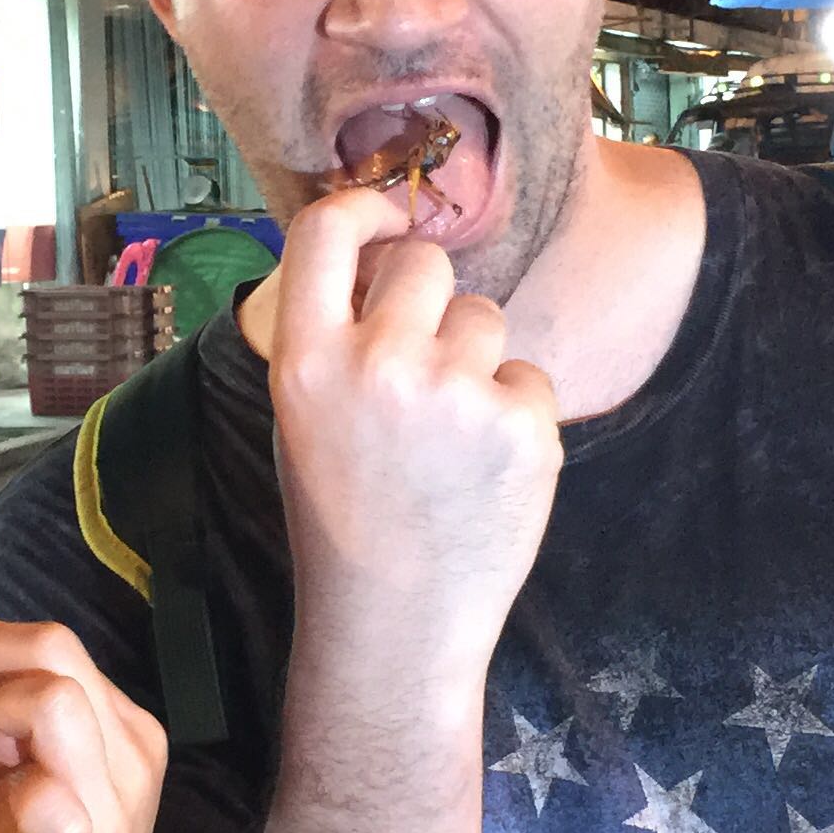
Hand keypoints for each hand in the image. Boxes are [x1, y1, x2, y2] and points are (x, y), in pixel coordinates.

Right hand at [265, 185, 562, 670]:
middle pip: (425, 264)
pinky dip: (515, 414)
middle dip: (430, 302)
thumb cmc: (345, 520)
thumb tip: (384, 258)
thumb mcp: (304, 419)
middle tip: (422, 369)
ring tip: (449, 438)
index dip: (360, 208)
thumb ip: (337, 338)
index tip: (383, 213)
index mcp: (305, 362)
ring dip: (477, 360)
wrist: (393, 625)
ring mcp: (456, 394)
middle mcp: (379, 365)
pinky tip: (484, 470)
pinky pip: (529, 376)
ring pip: (485, 318)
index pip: (323, 232)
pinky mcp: (522, 426)